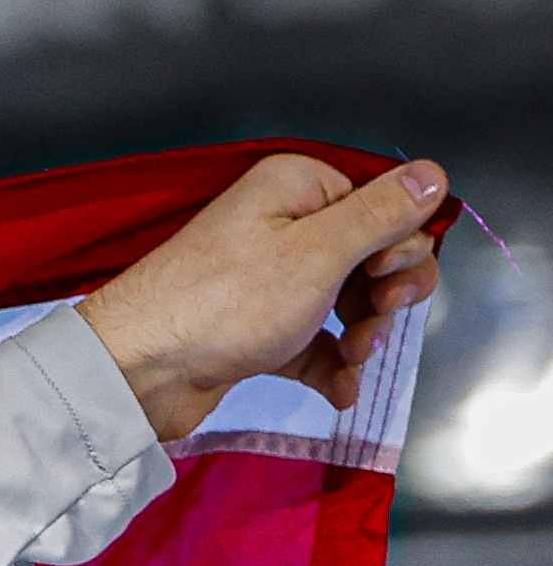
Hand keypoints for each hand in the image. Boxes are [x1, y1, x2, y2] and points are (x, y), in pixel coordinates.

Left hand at [82, 152, 448, 441]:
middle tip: (375, 324)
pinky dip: (333, 366)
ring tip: (353, 359)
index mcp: (294, 190)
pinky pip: (315, 344)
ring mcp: (267, 284)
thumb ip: (380, 215)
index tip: (387, 279)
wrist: (136, 375)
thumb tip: (430, 176)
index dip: (397, 247)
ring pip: (346, 304)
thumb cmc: (215, 305)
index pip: (380, 207)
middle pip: (370, 258)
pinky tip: (341, 389)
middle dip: (384, 298)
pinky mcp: (255, 331)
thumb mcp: (317, 252)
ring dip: (363, 336)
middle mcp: (280, 229)